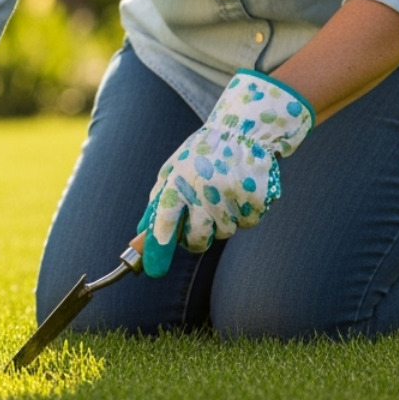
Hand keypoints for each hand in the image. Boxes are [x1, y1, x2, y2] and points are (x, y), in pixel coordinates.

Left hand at [137, 69, 314, 276]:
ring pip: (225, 233)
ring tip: (223, 192)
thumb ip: (158, 200)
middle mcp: (204, 191)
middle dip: (196, 239)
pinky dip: (245, 213)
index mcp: (178, 181)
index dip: (159, 246)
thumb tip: (142, 233)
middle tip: (199, 221)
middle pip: (198, 240)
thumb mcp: (173, 169)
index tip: (154, 269)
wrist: (244, 130)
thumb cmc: (202, 153)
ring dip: (223, 221)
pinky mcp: (255, 199)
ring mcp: (232, 196)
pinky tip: (241, 191)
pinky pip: (247, 223)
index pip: (164, 220)